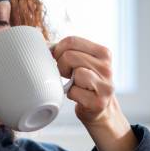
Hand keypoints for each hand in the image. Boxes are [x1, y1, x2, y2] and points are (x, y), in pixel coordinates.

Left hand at [51, 36, 136, 150]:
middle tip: (67, 75)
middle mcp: (107, 68)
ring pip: (75, 73)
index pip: (72, 41)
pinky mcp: (99, 102)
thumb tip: (43, 43)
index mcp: (103, 53)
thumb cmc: (85, 83)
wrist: (100, 109)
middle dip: (62, 66)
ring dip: (69, 82)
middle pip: (70, 56)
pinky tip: (79, 97)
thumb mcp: (84, 62)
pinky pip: (74, 92)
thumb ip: (69, 50)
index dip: (58, 50)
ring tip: (75, 85)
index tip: (58, 60)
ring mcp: (105, 85)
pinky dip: (72, 95)